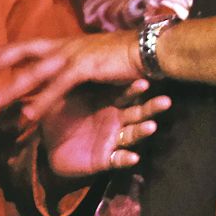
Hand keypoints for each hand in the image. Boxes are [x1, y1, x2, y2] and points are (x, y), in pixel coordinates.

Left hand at [0, 30, 141, 120]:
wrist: (145, 49)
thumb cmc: (120, 55)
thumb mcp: (88, 59)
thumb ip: (69, 66)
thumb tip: (55, 73)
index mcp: (64, 43)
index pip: (28, 44)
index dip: (6, 49)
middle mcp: (63, 46)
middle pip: (23, 51)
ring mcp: (72, 56)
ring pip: (34, 71)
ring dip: (13, 87)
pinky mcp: (84, 68)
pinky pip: (57, 87)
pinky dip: (41, 101)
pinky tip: (29, 114)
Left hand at [42, 78, 169, 175]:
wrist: (50, 147)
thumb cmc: (58, 117)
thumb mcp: (60, 97)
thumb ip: (67, 81)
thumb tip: (64, 57)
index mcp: (105, 103)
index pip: (123, 94)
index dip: (134, 89)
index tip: (145, 82)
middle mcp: (114, 120)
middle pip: (136, 112)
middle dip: (150, 108)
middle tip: (165, 101)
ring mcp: (112, 139)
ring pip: (132, 134)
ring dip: (142, 130)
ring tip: (152, 126)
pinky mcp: (106, 159)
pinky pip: (118, 158)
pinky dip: (126, 158)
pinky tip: (133, 157)